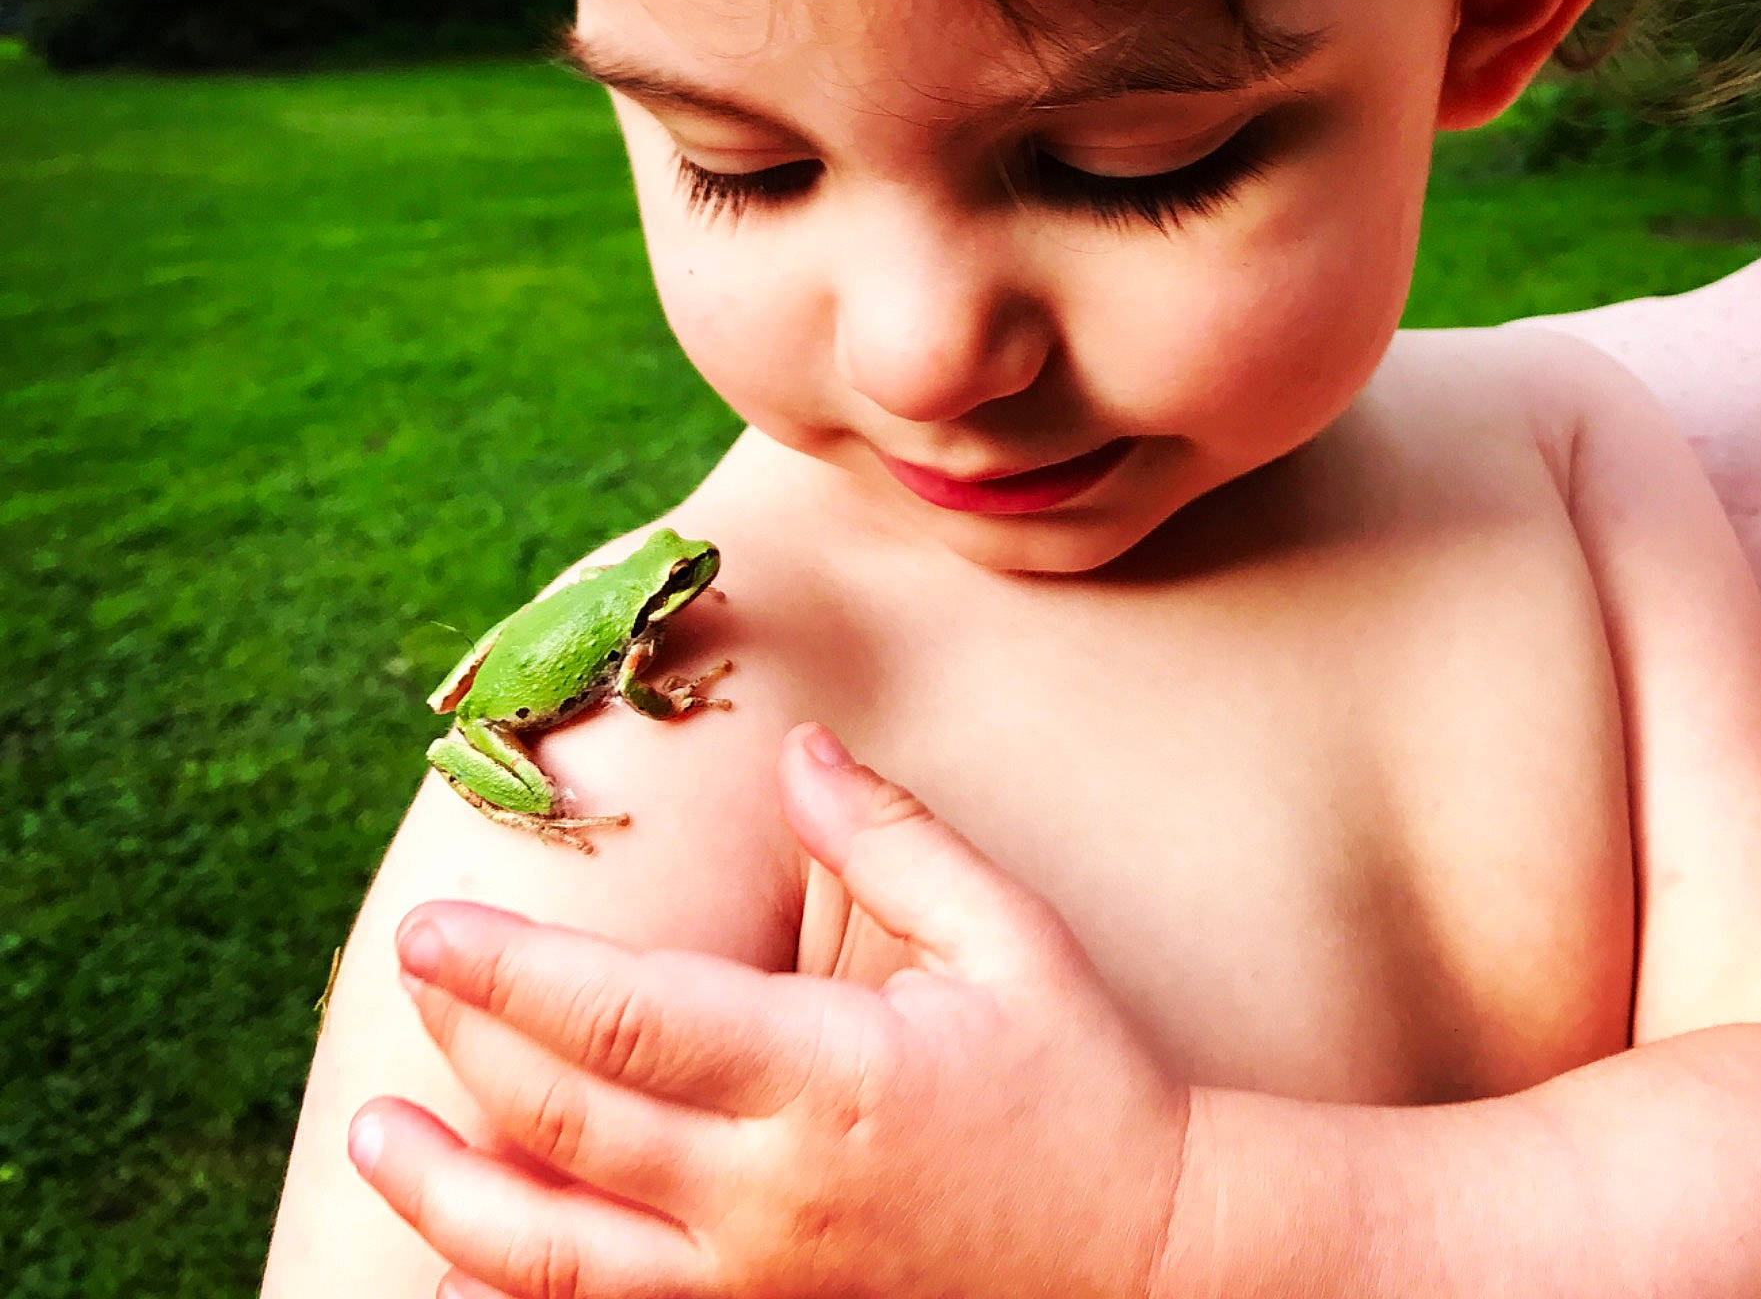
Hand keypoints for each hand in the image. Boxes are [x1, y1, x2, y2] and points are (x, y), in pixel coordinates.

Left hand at [348, 724, 1192, 1298]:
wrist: (1153, 1262)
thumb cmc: (1082, 1082)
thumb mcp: (1007, 935)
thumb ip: (891, 837)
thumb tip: (800, 748)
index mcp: (831, 1079)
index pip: (630, 1023)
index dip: (516, 975)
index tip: (433, 927)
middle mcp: (773, 1196)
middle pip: (570, 1128)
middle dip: (470, 1049)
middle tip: (409, 972)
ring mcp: (762, 1287)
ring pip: (560, 1260)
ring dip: (452, 1198)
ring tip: (374, 1139)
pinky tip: (459, 1275)